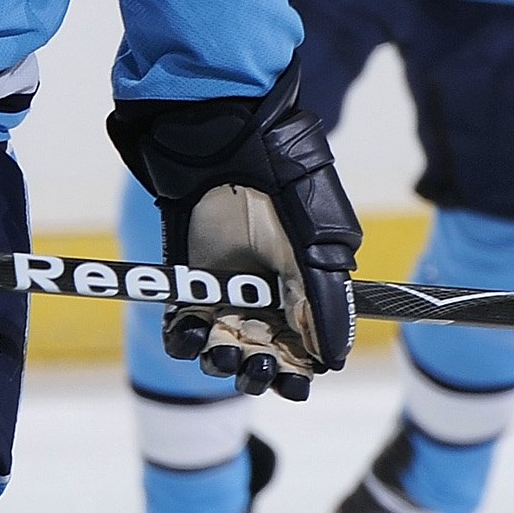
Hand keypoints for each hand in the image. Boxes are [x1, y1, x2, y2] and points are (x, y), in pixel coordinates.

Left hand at [108, 71, 359, 399]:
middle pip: (261, 354)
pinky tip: (189, 333)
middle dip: (260, 369)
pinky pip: (180, 326)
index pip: (302, 346)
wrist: (216, 129)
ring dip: (221, 361)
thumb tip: (333, 359)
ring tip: (222, 351)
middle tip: (257, 362)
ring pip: (220, 347)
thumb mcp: (316, 237)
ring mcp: (222, 286)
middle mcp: (263, 291)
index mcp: (303, 285)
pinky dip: (182, 339)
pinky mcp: (184, 278)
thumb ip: (323, 299)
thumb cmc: (280, 174)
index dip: (299, 372)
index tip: (294, 384)